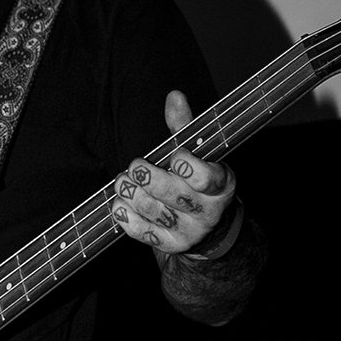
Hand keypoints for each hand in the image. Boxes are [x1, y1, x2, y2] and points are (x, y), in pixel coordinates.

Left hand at [110, 90, 235, 253]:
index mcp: (221, 185)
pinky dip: (127, 218)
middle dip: (150, 179)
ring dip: (133, 196)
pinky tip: (119, 204)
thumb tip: (174, 96)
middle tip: (134, 167)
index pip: (208, 178)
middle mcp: (208, 211)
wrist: (206, 225)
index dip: (189, 167)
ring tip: (121, 182)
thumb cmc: (197, 181)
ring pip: (157, 213)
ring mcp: (189, 231)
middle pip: (176, 196)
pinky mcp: (170, 245)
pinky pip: (145, 234)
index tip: (174, 156)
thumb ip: (184, 127)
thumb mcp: (198, 153)